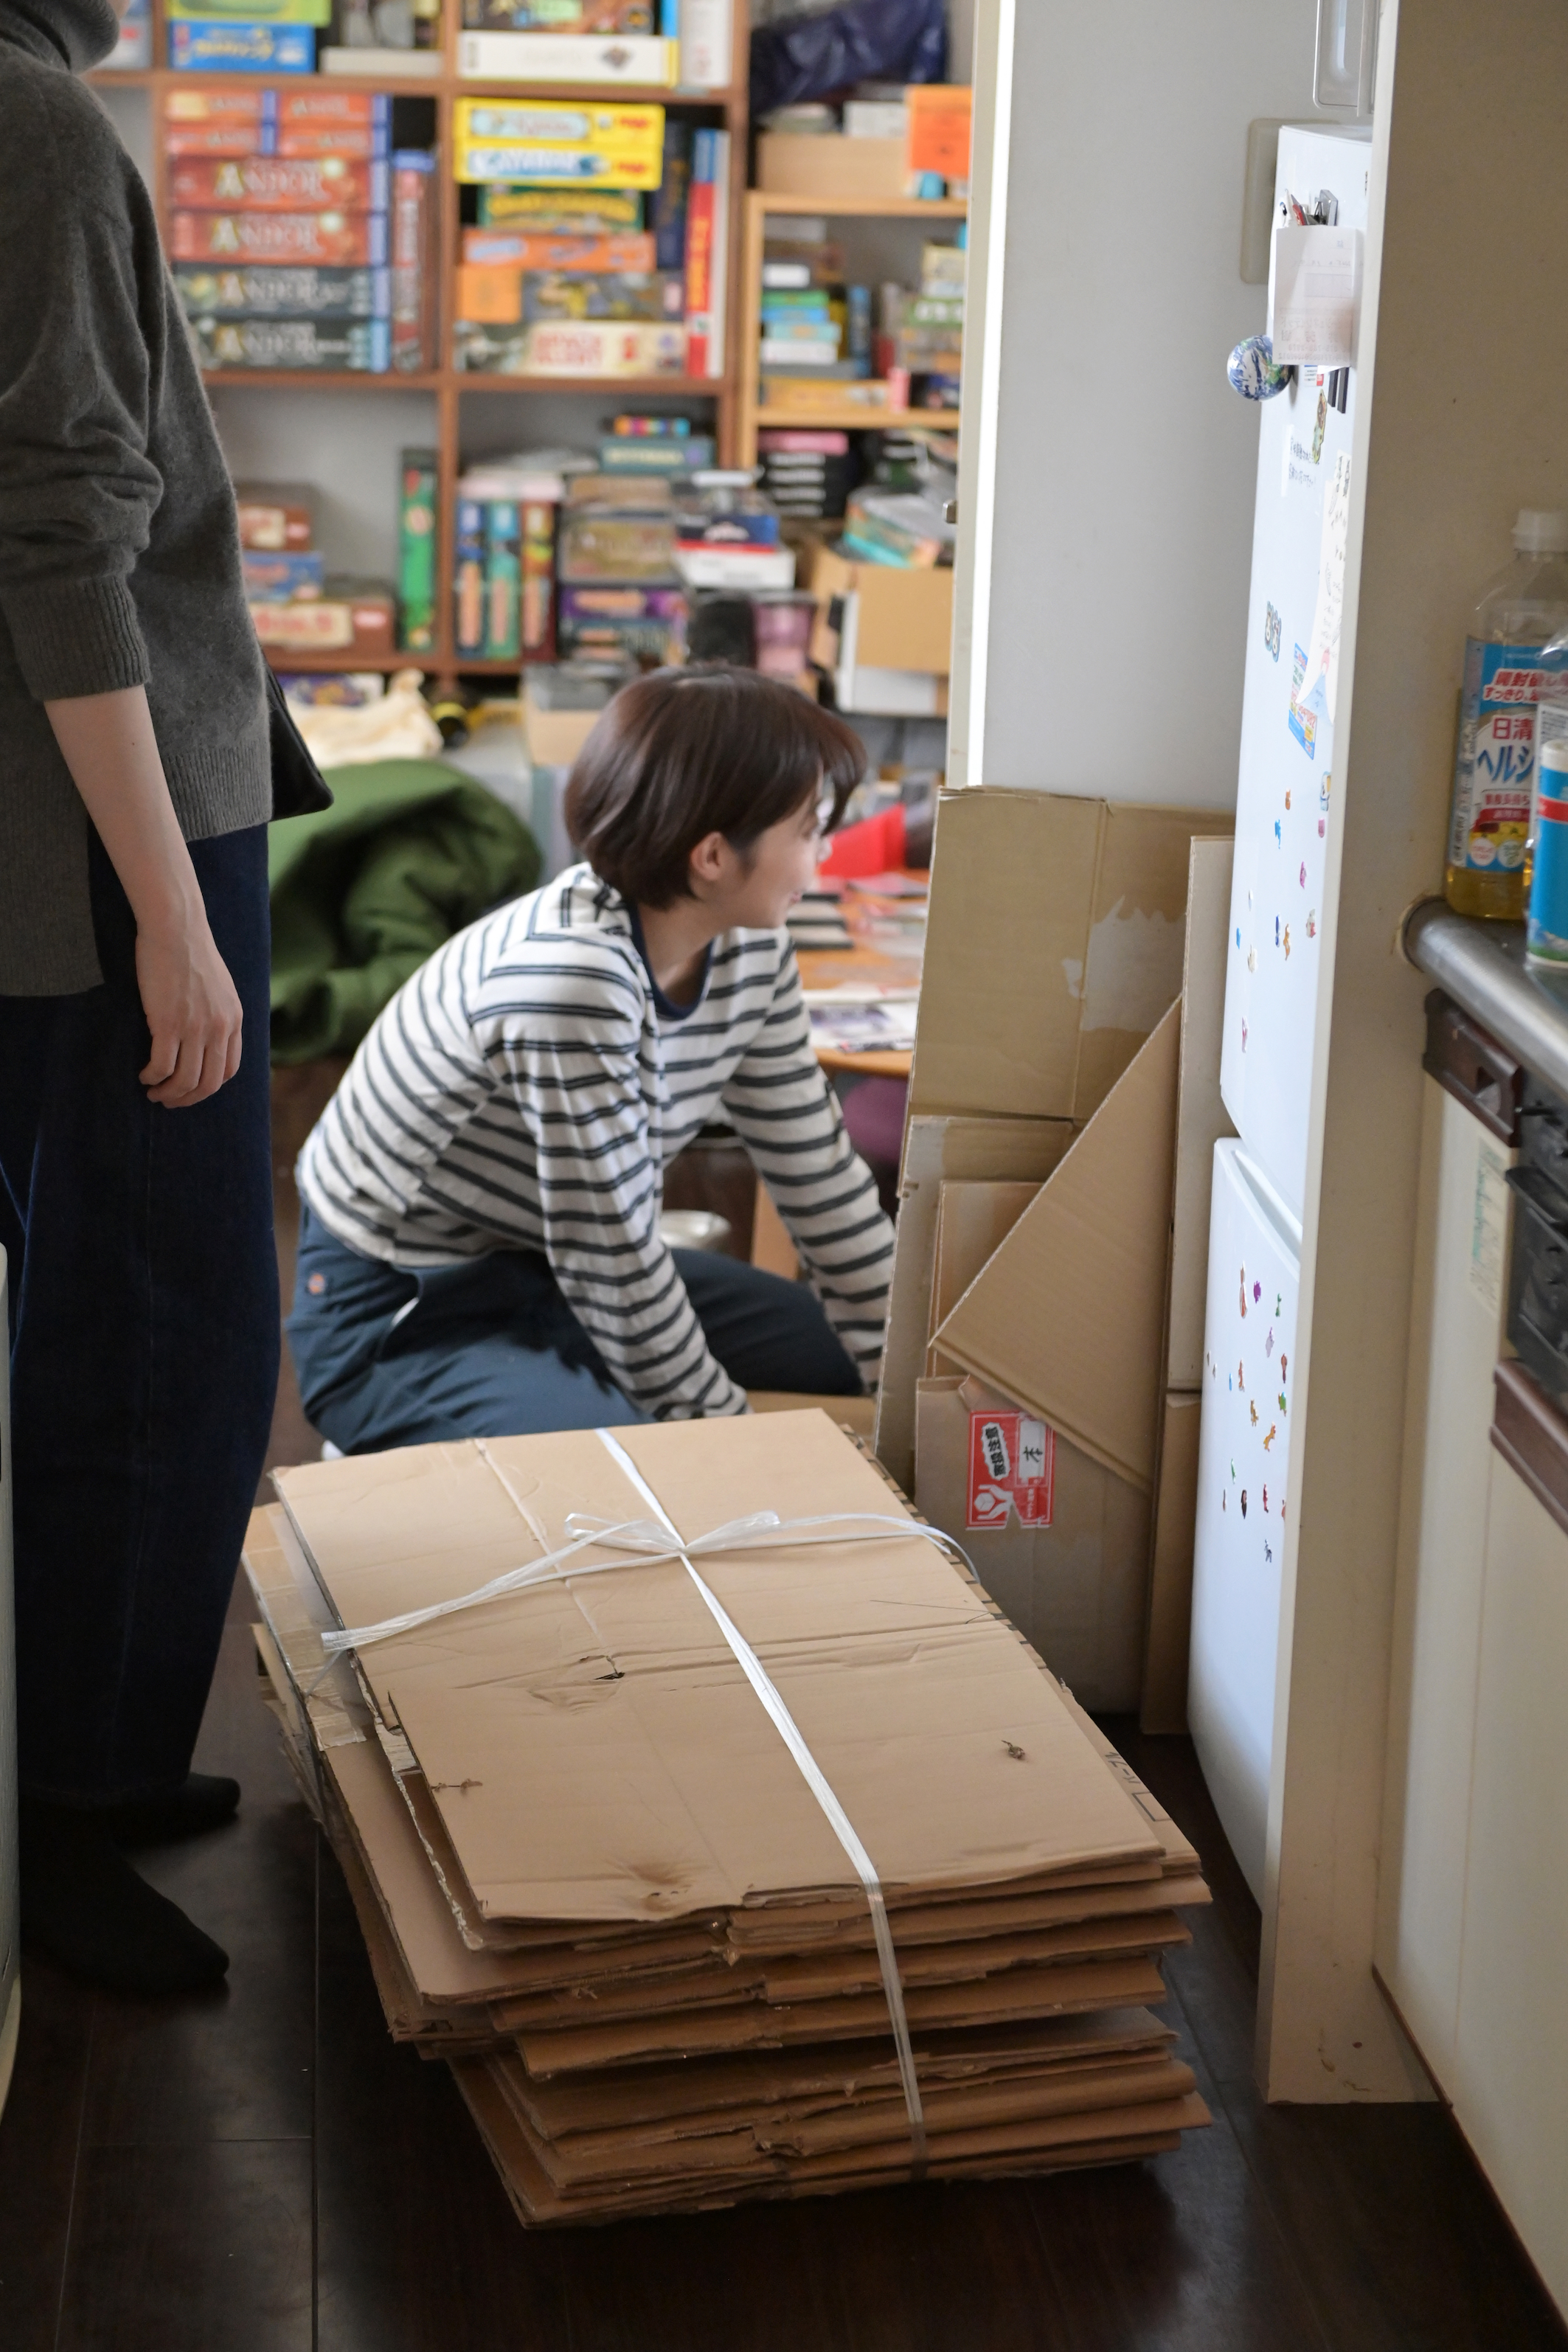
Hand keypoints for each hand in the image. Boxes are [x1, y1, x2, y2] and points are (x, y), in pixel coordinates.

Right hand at [135, 910, 243, 1106]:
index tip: (192, 1089)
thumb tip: (208, 1033)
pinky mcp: (168, 1022)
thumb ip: (219, 1012)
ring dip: (168, 1092)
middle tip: (170, 1100)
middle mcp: (219, 1028)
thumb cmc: (191, 952)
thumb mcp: (220, 986)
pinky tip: (144, 1075)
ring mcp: (195, 1027)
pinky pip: (162, 1065)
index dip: (209, 1086)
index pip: (229, 1069)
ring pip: (185, 1079)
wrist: (176, 928)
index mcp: (233, 1020)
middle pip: (209, 1082)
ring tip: (154, 1092)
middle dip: (188, 1098)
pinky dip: (152, 1076)